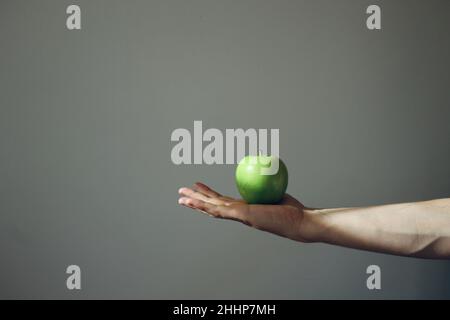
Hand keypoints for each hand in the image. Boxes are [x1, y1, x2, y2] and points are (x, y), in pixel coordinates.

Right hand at [178, 182, 321, 241]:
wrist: (299, 221)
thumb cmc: (291, 208)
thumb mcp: (275, 189)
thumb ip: (265, 180)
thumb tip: (263, 164)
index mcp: (244, 209)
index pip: (223, 202)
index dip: (210, 195)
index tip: (200, 187)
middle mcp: (239, 214)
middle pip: (212, 206)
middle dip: (196, 200)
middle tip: (181, 194)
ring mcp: (239, 216)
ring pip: (211, 209)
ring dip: (194, 203)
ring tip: (180, 197)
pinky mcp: (241, 215)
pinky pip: (219, 209)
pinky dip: (203, 205)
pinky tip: (192, 201)